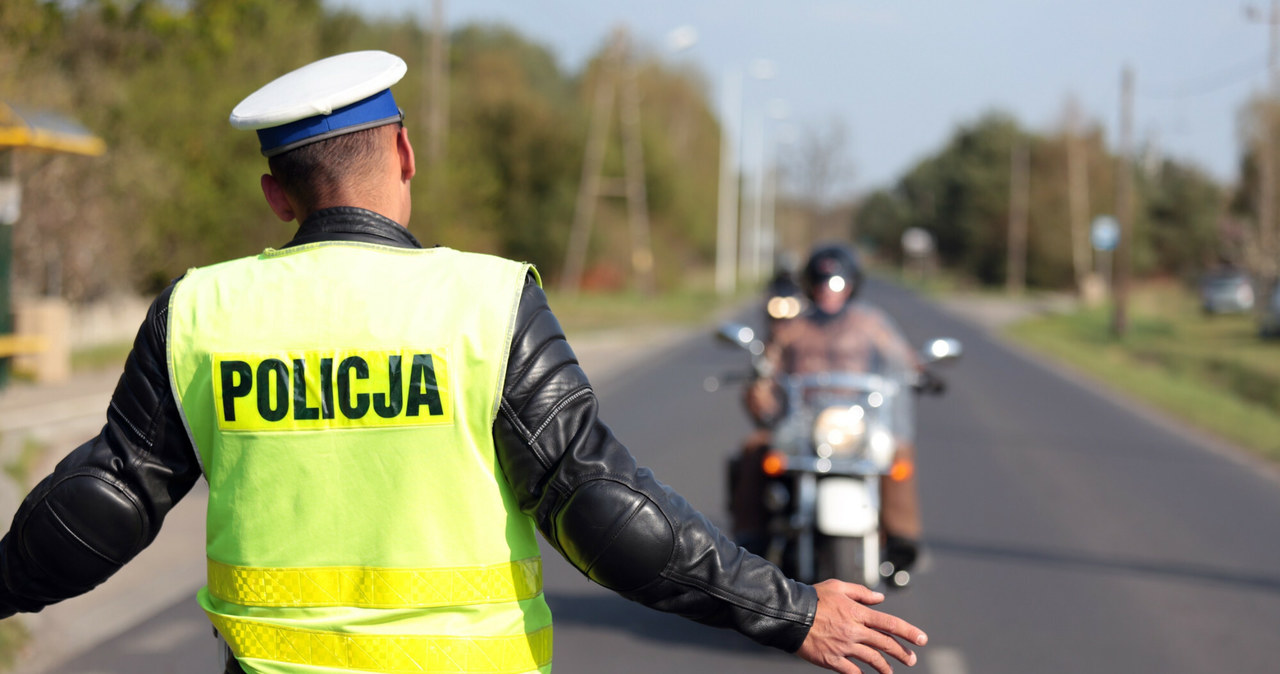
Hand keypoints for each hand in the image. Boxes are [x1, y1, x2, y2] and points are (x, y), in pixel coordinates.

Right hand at [796, 579, 926, 673]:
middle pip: (884, 643)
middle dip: (901, 653)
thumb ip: (861, 593)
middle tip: (911, 660)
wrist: (789, 614)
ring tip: (891, 672)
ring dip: (885, 667)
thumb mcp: (838, 587)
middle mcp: (854, 630)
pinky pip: (851, 672)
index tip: (922, 639)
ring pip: (872, 659)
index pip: (889, 623)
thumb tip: (880, 599)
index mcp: (857, 612)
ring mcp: (843, 647)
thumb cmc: (813, 598)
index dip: (908, 632)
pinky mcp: (831, 659)